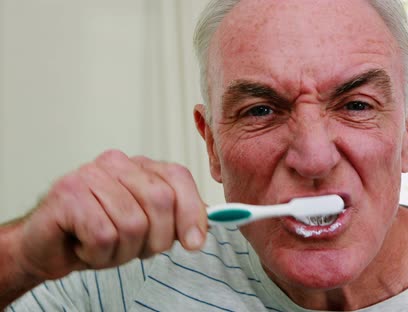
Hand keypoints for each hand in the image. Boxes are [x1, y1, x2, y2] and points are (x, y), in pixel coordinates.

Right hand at [14, 149, 207, 280]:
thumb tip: (214, 219)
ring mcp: (89, 175)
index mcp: (139, 166)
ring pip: (132, 224)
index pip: (179, 178)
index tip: (195, 242)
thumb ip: (179, 216)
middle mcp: (116, 163)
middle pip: (161, 201)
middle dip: (156, 239)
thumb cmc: (99, 233)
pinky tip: (85, 248)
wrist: (50, 247)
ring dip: (123, 252)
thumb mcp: (149, 226)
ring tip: (106, 248)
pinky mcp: (68, 195)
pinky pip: (103, 236)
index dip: (193, 212)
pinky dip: (99, 255)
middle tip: (136, 249)